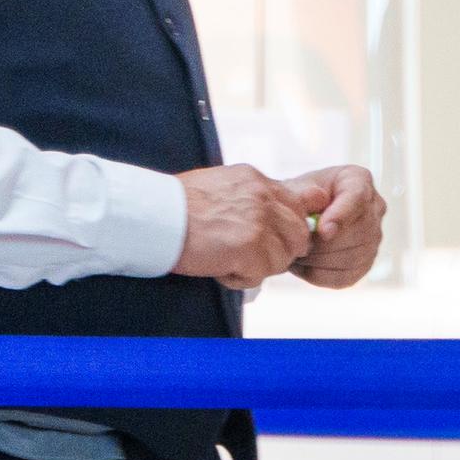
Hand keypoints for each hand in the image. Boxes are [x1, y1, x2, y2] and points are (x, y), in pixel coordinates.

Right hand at [171, 164, 322, 290]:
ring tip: (229, 260)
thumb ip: (252, 197)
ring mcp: (259, 223)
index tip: (279, 236)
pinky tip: (218, 267)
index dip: (294, 225)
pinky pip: (260, 276)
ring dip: (259, 267)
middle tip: (251, 255)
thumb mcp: (222, 185)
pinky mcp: (250, 248)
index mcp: (258, 180)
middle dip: (280, 251)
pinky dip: (239, 279)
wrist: (153, 215)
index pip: (305, 202)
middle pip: (300, 234)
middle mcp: (263, 197)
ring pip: (283, 258)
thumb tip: (273, 216)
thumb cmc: (178, 205)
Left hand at [286, 165, 385, 288]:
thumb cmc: (297, 198)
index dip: (342, 217)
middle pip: (359, 233)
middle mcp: (374, 208)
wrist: (297, 217)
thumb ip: (305, 198)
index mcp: (358, 180)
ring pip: (352, 258)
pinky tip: (302, 266)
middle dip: (324, 244)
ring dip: (319, 260)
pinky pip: (345, 277)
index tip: (323, 232)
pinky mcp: (364, 264)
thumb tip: (321, 218)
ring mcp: (374, 239)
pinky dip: (319, 275)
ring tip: (295, 254)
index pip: (358, 198)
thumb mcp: (296, 189)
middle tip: (296, 245)